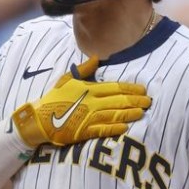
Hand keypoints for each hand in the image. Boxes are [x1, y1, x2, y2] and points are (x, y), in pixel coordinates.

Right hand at [11, 57, 150, 147]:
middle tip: (149, 102)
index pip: (115, 87)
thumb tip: (96, 58)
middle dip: (136, 101)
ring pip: (114, 115)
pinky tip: (126, 128)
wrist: (39, 119)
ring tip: (142, 113)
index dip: (131, 89)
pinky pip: (103, 130)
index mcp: (89, 89)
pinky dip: (115, 128)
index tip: (143, 90)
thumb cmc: (53, 98)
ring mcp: (88, 117)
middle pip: (119, 101)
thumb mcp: (67, 79)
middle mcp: (91, 102)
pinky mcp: (84, 131)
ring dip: (130, 114)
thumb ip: (84, 69)